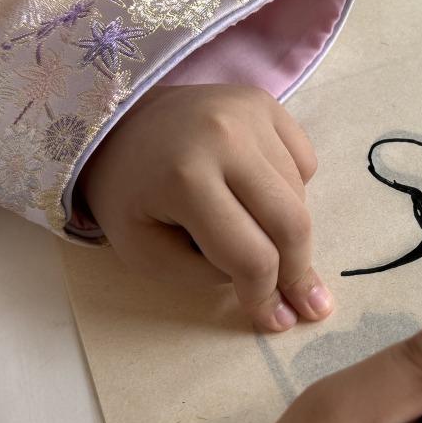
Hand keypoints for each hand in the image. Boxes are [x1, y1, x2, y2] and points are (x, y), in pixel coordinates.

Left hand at [80, 84, 332, 332]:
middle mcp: (226, 137)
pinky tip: (256, 192)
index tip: (275, 320)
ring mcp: (249, 113)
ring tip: (256, 234)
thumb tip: (274, 291)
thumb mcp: (146, 252)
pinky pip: (304, 162)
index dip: (265, 296)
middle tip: (304, 302)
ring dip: (287, 230)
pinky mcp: (264, 102)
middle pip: (291, 224)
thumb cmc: (127, 195)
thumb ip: (206, 277)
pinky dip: (291, 189)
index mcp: (186, 178)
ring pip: (300, 196)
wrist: (117, 124)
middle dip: (298, 272)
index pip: (251, 256)